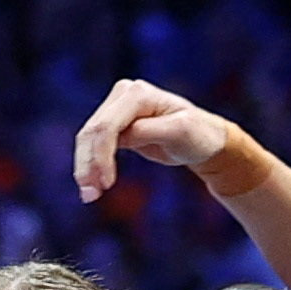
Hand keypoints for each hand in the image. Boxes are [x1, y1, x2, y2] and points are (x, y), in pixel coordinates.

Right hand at [71, 77, 245, 201]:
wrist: (205, 139)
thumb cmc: (198, 134)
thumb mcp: (180, 132)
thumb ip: (150, 131)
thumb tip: (123, 136)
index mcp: (138, 94)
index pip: (108, 125)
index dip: (102, 155)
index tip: (107, 184)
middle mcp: (123, 94)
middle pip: (92, 131)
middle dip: (88, 163)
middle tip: (90, 195)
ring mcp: (117, 108)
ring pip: (89, 138)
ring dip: (85, 167)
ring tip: (89, 195)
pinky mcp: (116, 124)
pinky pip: (95, 144)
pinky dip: (91, 165)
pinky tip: (92, 186)